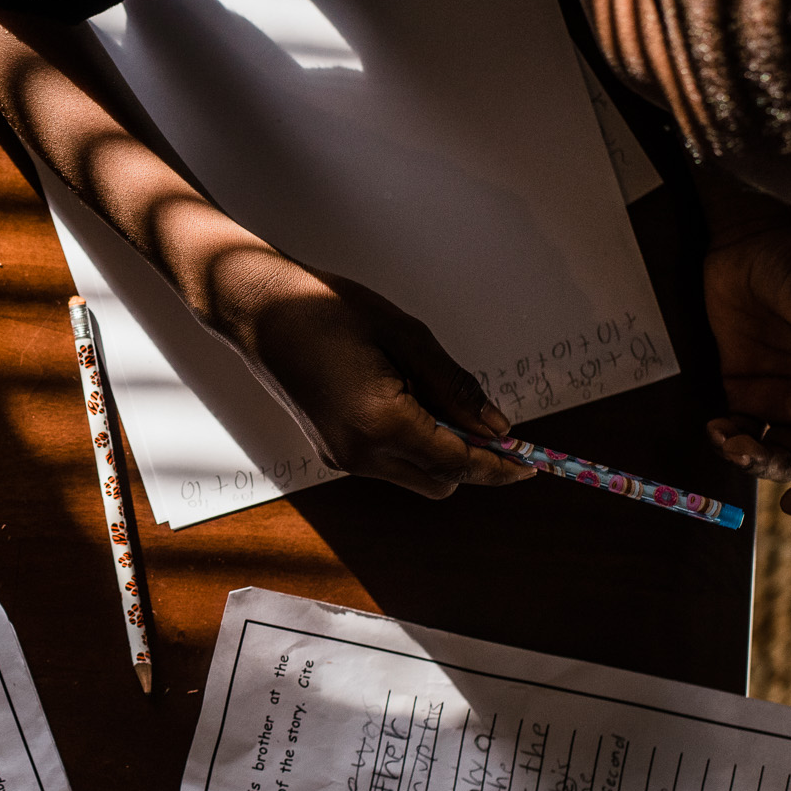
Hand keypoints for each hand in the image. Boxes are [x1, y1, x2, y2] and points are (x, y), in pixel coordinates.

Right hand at [213, 252, 534, 497]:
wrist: (258, 309)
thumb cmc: (327, 309)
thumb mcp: (406, 336)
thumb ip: (454, 387)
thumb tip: (498, 428)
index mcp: (380, 423)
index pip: (459, 462)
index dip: (501, 465)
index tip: (533, 463)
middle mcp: (360, 453)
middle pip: (441, 481)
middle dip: (471, 460)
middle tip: (486, 420)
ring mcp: (341, 457)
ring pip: (416, 476)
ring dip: (439, 451)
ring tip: (428, 393)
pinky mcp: (331, 451)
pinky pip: (388, 463)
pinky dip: (411, 444)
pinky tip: (401, 398)